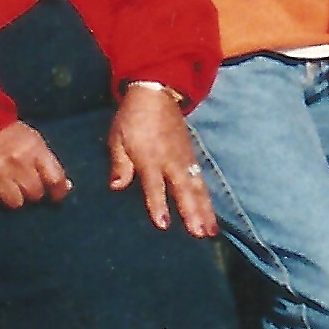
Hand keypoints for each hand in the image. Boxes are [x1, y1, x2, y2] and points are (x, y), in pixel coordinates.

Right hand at [0, 118, 71, 208]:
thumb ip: (48, 163)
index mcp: (34, 150)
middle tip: (27, 185)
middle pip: (35, 194)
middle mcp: (17, 164)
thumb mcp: (32, 140)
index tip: (56, 196)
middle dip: (33, 192)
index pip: (55, 179)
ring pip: (15, 202)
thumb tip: (64, 186)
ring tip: (9, 186)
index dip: (58, 192)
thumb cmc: (8, 133)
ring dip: (14, 197)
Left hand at [111, 81, 211, 232]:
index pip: (154, 185)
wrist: (157, 93)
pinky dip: (207, 199)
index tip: (163, 224)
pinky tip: (211, 215)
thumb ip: (120, 163)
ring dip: (205, 210)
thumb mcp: (117, 138)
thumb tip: (116, 186)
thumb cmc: (132, 119)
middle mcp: (170, 160)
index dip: (158, 204)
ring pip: (197, 188)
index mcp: (149, 157)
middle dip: (192, 212)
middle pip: (183, 190)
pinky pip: (201, 181)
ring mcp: (184, 159)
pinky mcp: (192, 158)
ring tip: (210, 231)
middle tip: (199, 234)